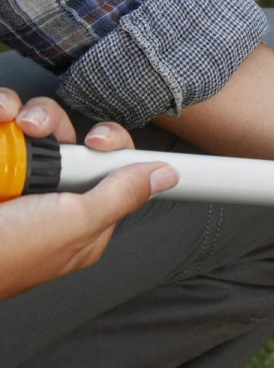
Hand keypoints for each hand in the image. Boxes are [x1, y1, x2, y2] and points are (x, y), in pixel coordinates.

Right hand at [0, 90, 177, 301]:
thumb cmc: (5, 254)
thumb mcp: (71, 225)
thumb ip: (118, 197)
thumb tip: (164, 176)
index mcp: (79, 216)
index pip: (111, 166)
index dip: (109, 144)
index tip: (95, 141)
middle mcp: (47, 193)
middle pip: (68, 135)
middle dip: (53, 123)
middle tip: (35, 130)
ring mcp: (11, 175)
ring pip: (29, 122)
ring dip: (18, 112)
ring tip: (5, 122)